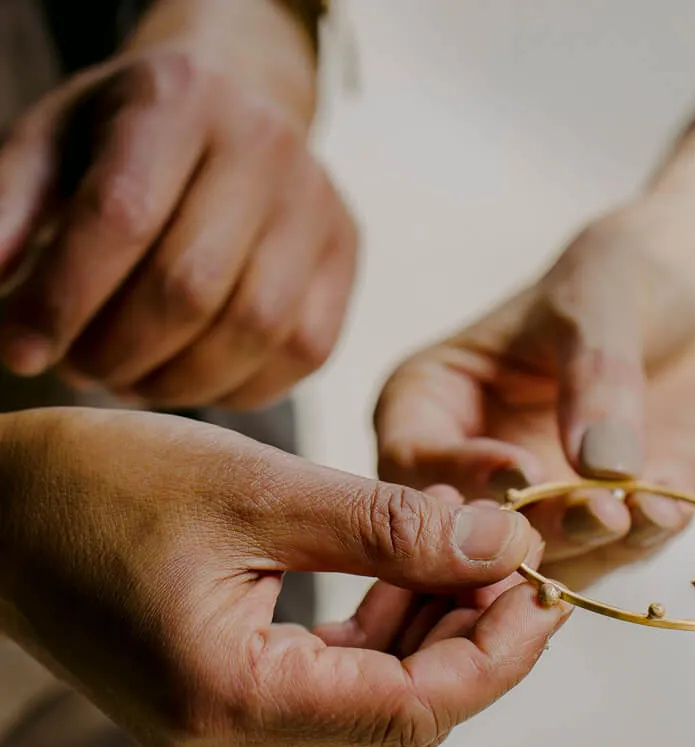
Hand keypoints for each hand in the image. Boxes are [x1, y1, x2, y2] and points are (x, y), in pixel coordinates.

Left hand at [0, 34, 353, 407]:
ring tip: (131, 377)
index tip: (20, 352)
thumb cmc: (132, 137)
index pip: (121, 215)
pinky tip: (192, 377)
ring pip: (255, 328)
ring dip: (179, 380)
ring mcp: (319, 206)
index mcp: (179, 98)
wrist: (242, 109)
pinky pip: (301, 351)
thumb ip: (12, 207)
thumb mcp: (57, 144)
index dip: (64, 299)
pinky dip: (239, 386)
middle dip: (120, 349)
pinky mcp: (347, 259)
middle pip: (192, 284)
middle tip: (81, 367)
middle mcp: (264, 146)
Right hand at [0, 408, 568, 746]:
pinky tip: (416, 570)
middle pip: (405, 715)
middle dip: (478, 639)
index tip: (545, 584)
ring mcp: (224, 732)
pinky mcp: (225, 702)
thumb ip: (391, 527)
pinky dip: (388, 631)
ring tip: (478, 552)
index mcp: (229, 703)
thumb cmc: (103, 483)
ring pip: (378, 700)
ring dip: (437, 631)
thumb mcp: (262, 488)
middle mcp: (227, 744)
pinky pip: (337, 681)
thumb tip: (504, 545)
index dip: (498, 652)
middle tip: (525, 561)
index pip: (414, 712)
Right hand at [376, 173, 694, 590]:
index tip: (517, 472)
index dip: (454, 476)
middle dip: (528, 527)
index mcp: (439, 400)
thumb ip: (595, 378)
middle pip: (476, 525)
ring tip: (628, 514)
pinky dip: (641, 540)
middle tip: (581, 514)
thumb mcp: (602, 300)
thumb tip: (600, 468)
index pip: (412, 457)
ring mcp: (548, 496)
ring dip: (587, 544)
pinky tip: (669, 507)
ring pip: (545, 553)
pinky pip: (617, 552)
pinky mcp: (614, 518)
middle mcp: (482, 461)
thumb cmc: (638, 266)